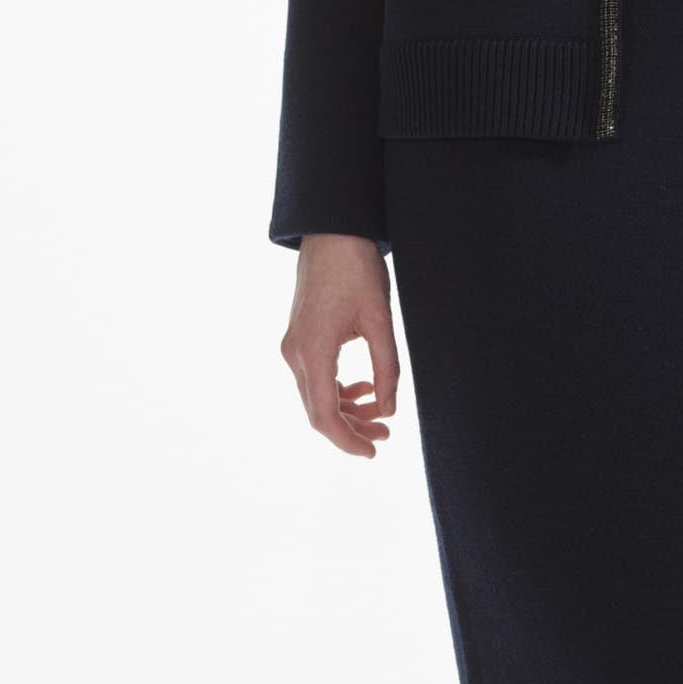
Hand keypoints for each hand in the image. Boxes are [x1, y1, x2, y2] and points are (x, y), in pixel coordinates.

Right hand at [281, 234, 398, 457]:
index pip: (324, 415)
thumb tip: (389, 409)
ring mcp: (293, 346)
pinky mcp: (299, 338)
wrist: (332, 232)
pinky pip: (314, 378)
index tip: (373, 451)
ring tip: (380, 415)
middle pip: (317, 411)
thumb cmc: (357, 270)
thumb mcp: (380, 320)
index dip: (348, 441)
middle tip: (386, 435)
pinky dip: (337, 390)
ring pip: (315, 396)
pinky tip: (363, 389)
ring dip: (346, 410)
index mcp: (313, 351)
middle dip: (351, 429)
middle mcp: (295, 353)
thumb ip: (386, 368)